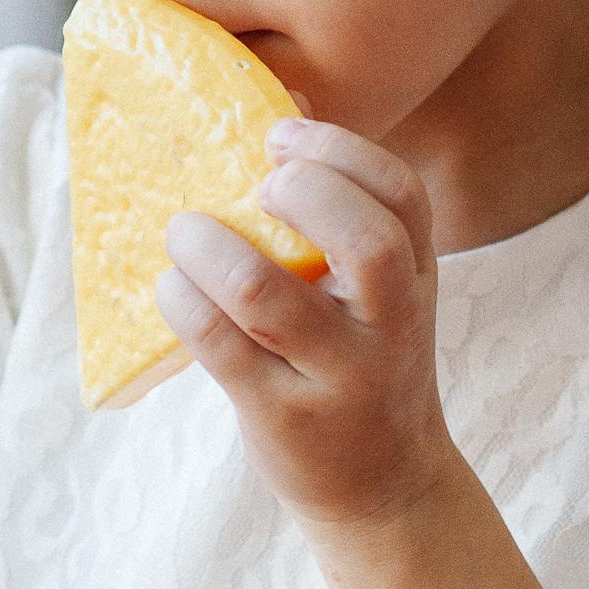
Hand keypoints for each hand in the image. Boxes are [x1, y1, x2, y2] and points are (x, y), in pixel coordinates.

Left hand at [157, 116, 457, 527]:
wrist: (384, 489)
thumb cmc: (360, 363)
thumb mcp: (377, 293)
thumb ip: (343, 211)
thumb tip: (283, 99)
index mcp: (418, 279)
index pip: (404, 196)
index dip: (342, 151)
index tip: (281, 135)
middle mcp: (391, 326)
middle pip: (369, 242)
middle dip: (305, 193)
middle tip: (257, 184)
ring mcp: (340, 377)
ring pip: (272, 297)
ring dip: (213, 249)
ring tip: (186, 229)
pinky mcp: (283, 418)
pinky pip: (221, 347)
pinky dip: (184, 303)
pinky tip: (170, 287)